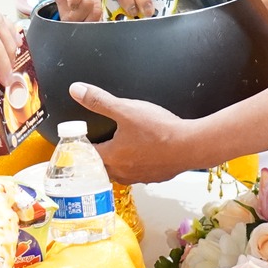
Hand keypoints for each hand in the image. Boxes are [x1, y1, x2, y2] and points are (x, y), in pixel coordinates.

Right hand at [16, 0, 101, 21]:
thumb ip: (68, 5)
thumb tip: (70, 24)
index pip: (100, 8)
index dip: (88, 21)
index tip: (76, 24)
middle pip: (97, 11)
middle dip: (81, 22)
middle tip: (68, 23)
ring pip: (90, 6)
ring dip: (75, 16)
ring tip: (64, 15)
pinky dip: (72, 4)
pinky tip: (64, 3)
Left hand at [68, 83, 204, 183]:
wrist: (191, 145)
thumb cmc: (159, 129)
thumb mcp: (125, 109)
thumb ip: (99, 101)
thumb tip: (76, 90)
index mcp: (110, 157)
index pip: (85, 155)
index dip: (81, 145)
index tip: (80, 137)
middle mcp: (122, 172)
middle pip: (101, 166)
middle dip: (97, 155)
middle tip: (96, 142)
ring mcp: (139, 177)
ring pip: (119, 171)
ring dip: (116, 161)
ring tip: (117, 147)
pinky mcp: (154, 177)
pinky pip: (137, 172)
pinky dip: (135, 164)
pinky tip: (141, 152)